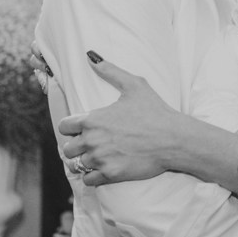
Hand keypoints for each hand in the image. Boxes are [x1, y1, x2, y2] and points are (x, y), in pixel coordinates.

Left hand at [59, 55, 183, 185]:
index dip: (70, 128)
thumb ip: (110, 70)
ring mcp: (100, 159)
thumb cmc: (155, 111)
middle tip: (89, 145)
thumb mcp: (134, 85)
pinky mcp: (110, 175)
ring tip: (94, 159)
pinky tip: (101, 170)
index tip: (79, 130)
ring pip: (76, 165)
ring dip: (83, 162)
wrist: (173, 139)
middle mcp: (92, 140)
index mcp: (92, 119)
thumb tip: (91, 56)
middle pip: (67, 149)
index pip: (63, 127)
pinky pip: (89, 180)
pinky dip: (92, 177)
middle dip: (76, 146)